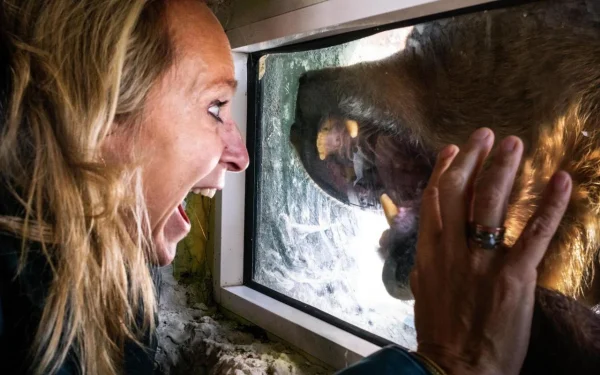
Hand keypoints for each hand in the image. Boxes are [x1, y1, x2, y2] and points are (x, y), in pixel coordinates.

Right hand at [410, 128, 571, 374]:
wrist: (456, 367)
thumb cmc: (440, 331)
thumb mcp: (423, 289)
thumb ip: (427, 259)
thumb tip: (430, 240)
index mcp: (429, 252)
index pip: (435, 199)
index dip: (444, 170)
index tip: (454, 148)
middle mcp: (452, 250)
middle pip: (461, 192)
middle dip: (474, 159)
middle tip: (489, 135)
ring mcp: (483, 262)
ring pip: (491, 203)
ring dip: (504, 170)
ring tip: (515, 144)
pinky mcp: (514, 277)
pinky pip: (534, 233)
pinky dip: (550, 205)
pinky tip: (562, 181)